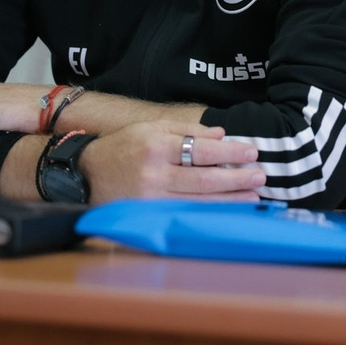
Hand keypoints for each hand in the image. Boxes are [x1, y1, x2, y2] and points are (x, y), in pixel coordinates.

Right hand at [84, 121, 263, 202]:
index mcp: (156, 147)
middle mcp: (154, 174)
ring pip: (197, 201)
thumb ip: (185, 130)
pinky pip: (184, 214)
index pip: (200, 150)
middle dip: (236, 179)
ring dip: (229, 200)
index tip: (251, 152)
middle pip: (203, 179)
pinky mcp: (148, 215)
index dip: (229, 152)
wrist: (85, 174)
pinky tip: (226, 211)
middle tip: (260, 176)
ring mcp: (151, 199)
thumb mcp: (150, 128)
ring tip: (253, 197)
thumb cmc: (122, 147)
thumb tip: (220, 134)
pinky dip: (208, 213)